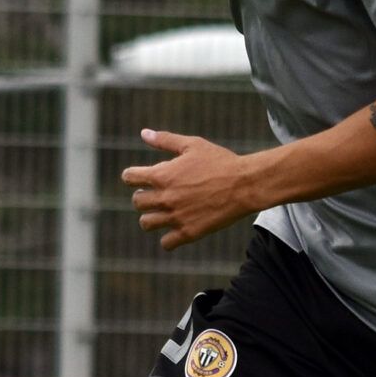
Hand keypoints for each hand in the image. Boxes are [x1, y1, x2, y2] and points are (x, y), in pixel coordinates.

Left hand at [122, 128, 257, 250]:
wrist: (245, 184)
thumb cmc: (220, 161)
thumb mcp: (192, 145)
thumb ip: (165, 140)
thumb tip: (144, 133)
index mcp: (162, 175)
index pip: (130, 178)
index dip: (133, 176)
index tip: (140, 178)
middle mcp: (165, 197)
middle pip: (137, 202)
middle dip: (143, 197)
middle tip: (156, 194)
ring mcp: (176, 217)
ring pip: (146, 223)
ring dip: (151, 217)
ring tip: (163, 212)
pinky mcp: (189, 232)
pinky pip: (166, 243)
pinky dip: (168, 238)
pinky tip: (176, 228)